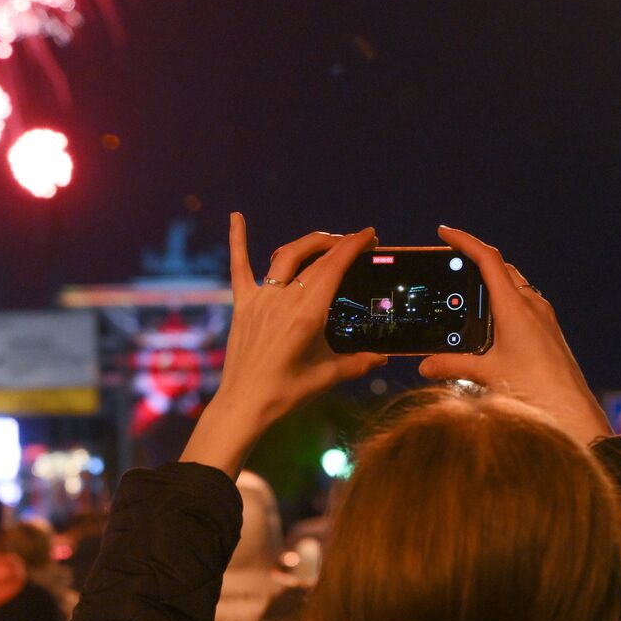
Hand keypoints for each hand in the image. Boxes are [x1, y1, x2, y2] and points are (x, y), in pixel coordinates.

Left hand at [181, 214, 386, 476]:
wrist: (244, 404)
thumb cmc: (286, 393)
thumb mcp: (329, 376)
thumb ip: (359, 362)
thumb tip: (384, 356)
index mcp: (307, 313)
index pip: (335, 267)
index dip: (353, 246)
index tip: (369, 235)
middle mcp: (283, 300)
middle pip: (314, 258)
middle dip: (338, 244)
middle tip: (355, 242)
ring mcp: (260, 300)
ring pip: (285, 256)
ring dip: (308, 243)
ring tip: (325, 241)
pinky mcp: (242, 305)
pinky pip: (239, 267)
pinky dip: (238, 240)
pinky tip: (235, 216)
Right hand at [418, 226, 611, 443]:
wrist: (570, 408)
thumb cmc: (534, 388)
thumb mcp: (486, 374)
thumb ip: (451, 366)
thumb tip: (423, 365)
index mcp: (515, 307)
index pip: (488, 260)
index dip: (465, 241)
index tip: (444, 232)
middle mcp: (531, 305)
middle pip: (501, 267)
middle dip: (475, 257)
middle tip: (450, 258)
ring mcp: (542, 316)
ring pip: (514, 283)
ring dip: (491, 277)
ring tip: (466, 286)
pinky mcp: (547, 329)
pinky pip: (523, 301)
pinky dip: (503, 297)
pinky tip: (490, 318)